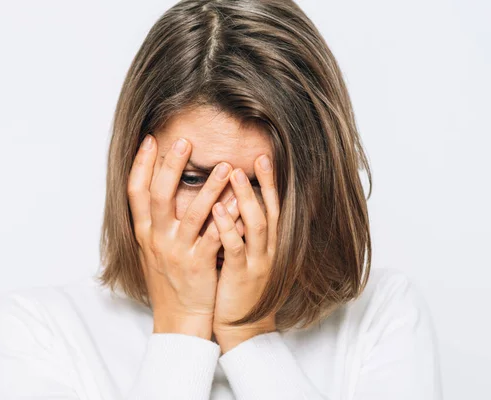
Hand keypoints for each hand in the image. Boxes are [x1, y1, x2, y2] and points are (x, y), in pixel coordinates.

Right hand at [127, 134, 236, 339]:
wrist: (178, 317)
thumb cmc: (168, 280)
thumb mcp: (151, 250)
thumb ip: (153, 221)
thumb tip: (154, 187)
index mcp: (144, 233)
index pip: (136, 192)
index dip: (142, 165)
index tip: (150, 140)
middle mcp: (157, 239)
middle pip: (159, 196)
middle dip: (170, 166)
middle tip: (184, 141)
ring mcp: (177, 252)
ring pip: (193, 214)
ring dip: (210, 188)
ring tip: (226, 166)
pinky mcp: (198, 265)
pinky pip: (215, 236)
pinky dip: (227, 218)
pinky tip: (239, 201)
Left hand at [211, 154, 279, 352]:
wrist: (243, 329)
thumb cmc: (240, 290)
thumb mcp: (247, 258)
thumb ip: (245, 233)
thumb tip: (233, 205)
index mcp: (268, 245)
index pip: (272, 207)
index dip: (270, 183)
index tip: (263, 158)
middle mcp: (268, 250)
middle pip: (270, 210)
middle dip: (264, 183)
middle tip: (258, 157)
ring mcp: (257, 263)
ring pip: (256, 225)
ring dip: (246, 198)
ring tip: (233, 174)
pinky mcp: (241, 276)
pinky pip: (235, 248)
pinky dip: (228, 228)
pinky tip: (217, 210)